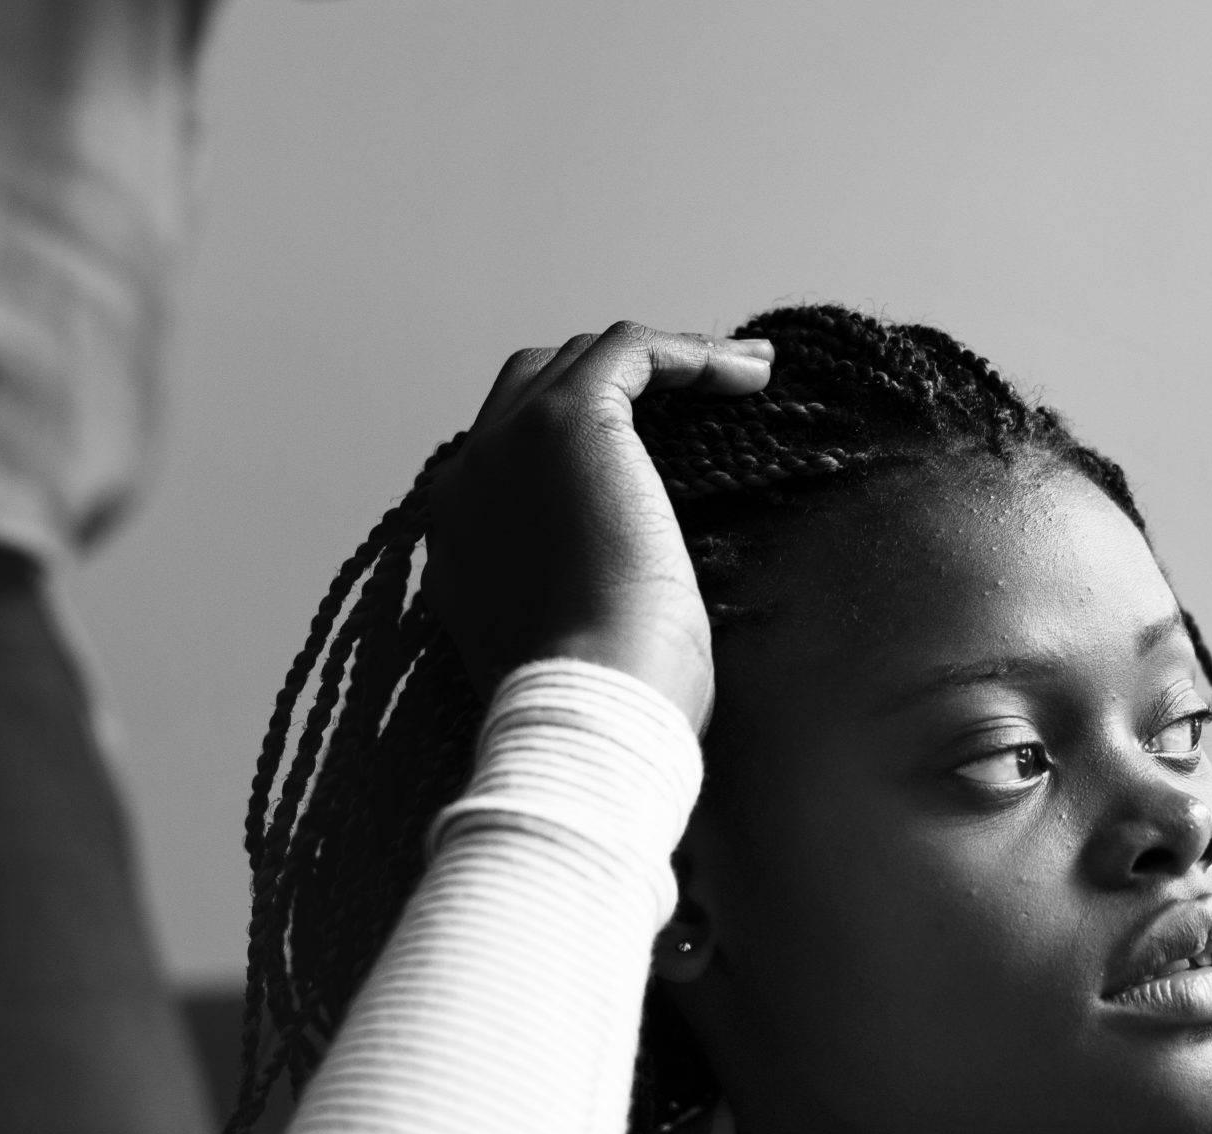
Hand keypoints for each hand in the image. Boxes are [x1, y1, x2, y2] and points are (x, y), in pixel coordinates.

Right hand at [421, 321, 771, 728]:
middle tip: (699, 397)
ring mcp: (508, 446)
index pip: (513, 459)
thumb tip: (630, 582)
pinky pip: (629, 353)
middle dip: (613, 385)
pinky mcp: (566, 425)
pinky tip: (752, 372)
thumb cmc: (607, 702)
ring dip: (663, 361)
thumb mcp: (573, 644)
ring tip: (744, 373)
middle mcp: (469, 483)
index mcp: (459, 542)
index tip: (658, 459)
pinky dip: (689, 352)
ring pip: (579, 361)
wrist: (591, 702)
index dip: (585, 444)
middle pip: (533, 388)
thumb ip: (575, 594)